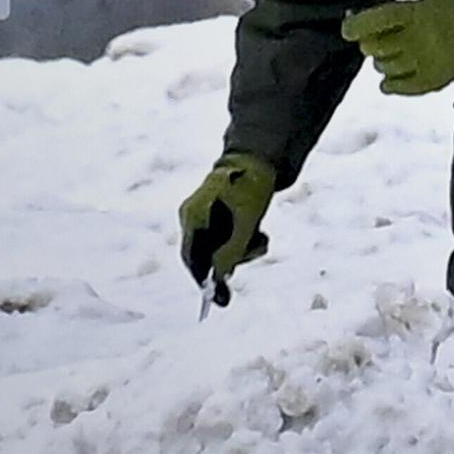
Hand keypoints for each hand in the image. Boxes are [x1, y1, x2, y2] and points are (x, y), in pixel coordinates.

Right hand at [176, 152, 278, 292]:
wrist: (261, 155)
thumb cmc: (251, 185)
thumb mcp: (246, 221)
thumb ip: (233, 249)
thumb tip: (221, 276)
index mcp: (193, 215)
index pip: (191, 255)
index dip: (202, 278)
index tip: (215, 298)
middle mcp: (194, 216)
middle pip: (204, 254)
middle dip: (226, 266)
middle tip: (233, 293)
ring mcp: (205, 215)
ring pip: (219, 248)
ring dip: (241, 252)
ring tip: (262, 241)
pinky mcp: (219, 215)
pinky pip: (227, 238)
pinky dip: (243, 242)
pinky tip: (260, 234)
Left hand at [345, 0, 453, 97]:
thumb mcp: (426, 2)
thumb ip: (399, 14)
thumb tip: (368, 24)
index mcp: (414, 13)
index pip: (373, 21)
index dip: (355, 27)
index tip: (348, 30)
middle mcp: (416, 38)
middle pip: (375, 48)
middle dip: (370, 45)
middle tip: (375, 42)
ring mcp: (425, 61)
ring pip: (386, 69)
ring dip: (382, 64)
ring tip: (393, 58)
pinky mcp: (434, 79)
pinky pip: (403, 88)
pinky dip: (391, 86)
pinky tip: (389, 83)